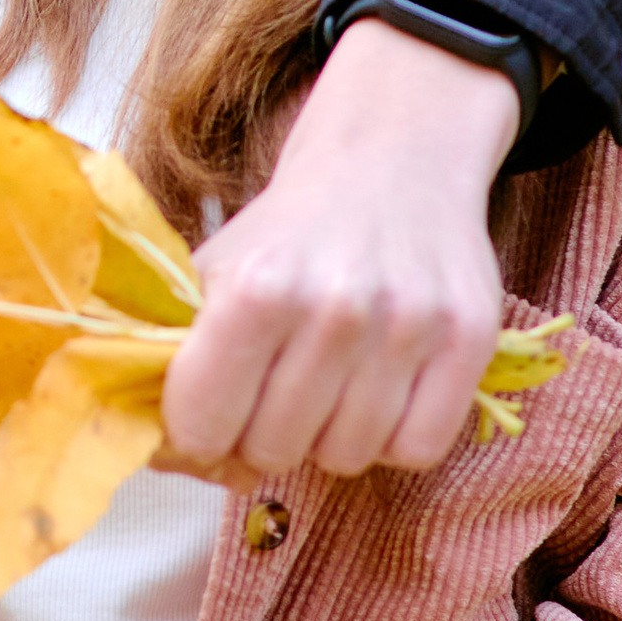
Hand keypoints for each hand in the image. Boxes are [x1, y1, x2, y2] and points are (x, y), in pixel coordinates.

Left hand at [160, 16, 518, 478]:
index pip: (201, 427)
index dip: (196, 435)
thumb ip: (172, 355)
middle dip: (260, 436)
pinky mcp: (470, 339)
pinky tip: (378, 392)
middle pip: (274, 451)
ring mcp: (409, 325)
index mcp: (255, 288)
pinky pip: (418, 450)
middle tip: (270, 395)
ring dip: (329, 438)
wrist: (390, 162)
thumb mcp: (212, 272)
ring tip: (327, 386)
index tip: (208, 417)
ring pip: (347, 458)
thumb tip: (150, 450)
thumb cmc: (289, 234)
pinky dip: (393, 438)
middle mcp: (335, 306)